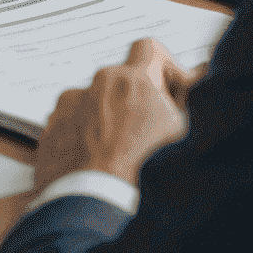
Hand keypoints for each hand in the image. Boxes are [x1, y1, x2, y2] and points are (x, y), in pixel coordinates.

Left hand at [30, 38, 190, 190]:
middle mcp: (100, 83)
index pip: (149, 48)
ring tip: (119, 153)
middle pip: (122, 81)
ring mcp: (73, 102)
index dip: (163, 66)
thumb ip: (187, 98)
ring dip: (109, 117)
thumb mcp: (182, 134)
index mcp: (134, 80)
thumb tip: (197, 76)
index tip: (168, 90)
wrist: (96, 204)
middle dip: (136, 100)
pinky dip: (86, 133)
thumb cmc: (141, 172)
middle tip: (147, 132)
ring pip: (97, 101)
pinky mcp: (54, 123)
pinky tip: (97, 158)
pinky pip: (74, 120)